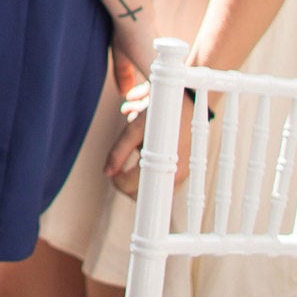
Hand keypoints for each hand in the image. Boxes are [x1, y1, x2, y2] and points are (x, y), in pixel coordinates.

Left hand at [103, 80, 194, 197]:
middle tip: (121, 163)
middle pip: (140, 194)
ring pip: (151, 187)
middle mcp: (173, 175)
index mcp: (160, 165)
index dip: (116, 180)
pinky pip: (161, 178)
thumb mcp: (135, 128)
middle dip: (126, 180)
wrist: (190, 102)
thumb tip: (106, 172)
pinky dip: (151, 169)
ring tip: (139, 150)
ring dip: (139, 173)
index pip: (129, 187)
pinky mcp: (183, 170)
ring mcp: (181, 174)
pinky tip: (150, 150)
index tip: (112, 169)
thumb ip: (119, 151)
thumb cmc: (161, 112)